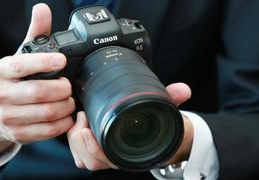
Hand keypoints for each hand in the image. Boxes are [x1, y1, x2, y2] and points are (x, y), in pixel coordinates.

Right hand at [0, 3, 73, 158]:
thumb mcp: (22, 57)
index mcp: (0, 71)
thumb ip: (35, 34)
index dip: (44, 63)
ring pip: (46, 113)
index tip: (62, 61)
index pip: (21, 66)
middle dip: (61, 89)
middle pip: (38, 92)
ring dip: (65, 106)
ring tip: (70, 100)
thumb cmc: (15, 81)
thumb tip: (42, 9)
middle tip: (69, 86)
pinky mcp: (19, 134)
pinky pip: (48, 131)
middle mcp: (0, 95)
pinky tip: (66, 115)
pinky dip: (63, 123)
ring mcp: (8, 117)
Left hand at [67, 83, 192, 170]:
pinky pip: (81, 157)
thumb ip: (173, 99)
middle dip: (80, 141)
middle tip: (82, 117)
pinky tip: (79, 126)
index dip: (93, 148)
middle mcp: (117, 158)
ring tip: (81, 119)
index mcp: (131, 153)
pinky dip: (75, 143)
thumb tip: (183, 90)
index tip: (86, 130)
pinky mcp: (99, 153)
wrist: (161, 138)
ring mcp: (107, 157)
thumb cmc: (160, 128)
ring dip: (76, 141)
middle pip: (90, 161)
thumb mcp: (166, 112)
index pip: (107, 159)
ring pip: (83, 160)